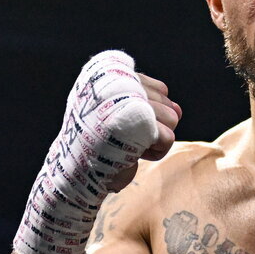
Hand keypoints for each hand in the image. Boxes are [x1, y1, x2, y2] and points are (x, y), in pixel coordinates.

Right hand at [14, 50, 179, 253]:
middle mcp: (115, 84)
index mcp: (108, 78)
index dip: (153, 114)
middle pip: (168, 104)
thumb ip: (154, 109)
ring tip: (130, 145)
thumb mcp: (127, 121)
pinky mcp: (135, 123)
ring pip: (171, 118)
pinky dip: (156, 151)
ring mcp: (124, 102)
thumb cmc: (99, 149)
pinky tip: (135, 154)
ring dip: (156, 139)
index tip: (130, 127)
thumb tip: (178, 110)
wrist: (76, 175)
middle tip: (128, 138)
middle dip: (156, 127)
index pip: (159, 90)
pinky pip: (168, 136)